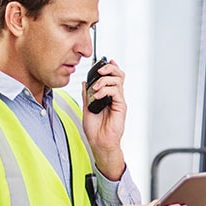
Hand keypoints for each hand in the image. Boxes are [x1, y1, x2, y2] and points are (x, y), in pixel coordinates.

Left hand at [82, 59, 126, 179]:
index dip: (109, 67)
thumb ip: (86, 95)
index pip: (112, 77)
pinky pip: (116, 91)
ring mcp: (118, 101)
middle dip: (109, 68)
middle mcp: (115, 97)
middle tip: (99, 70)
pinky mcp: (121, 106)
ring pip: (118, 80)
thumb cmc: (95, 130)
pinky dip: (106, 90)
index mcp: (107, 96)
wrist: (99, 142)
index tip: (102, 63)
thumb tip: (85, 82)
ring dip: (104, 80)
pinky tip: (98, 96)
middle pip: (118, 74)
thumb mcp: (86, 108)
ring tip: (95, 88)